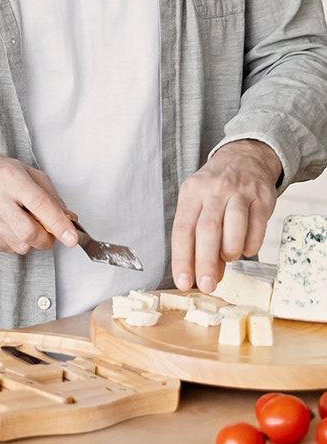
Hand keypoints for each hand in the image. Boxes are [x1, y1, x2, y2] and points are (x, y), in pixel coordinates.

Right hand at [0, 153, 80, 255]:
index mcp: (12, 178)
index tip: (72, 238)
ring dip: (31, 242)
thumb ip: (51, 197)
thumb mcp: (29, 173)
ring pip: (20, 246)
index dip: (59, 224)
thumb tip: (69, 220)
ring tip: (26, 226)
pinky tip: (10, 227)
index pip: (40, 205)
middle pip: (29, 233)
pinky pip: (6, 248)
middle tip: (49, 234)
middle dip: (47, 240)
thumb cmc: (0, 174)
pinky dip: (15, 242)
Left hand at [171, 139, 279, 292]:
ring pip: (233, 226)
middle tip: (207, 285)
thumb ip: (198, 237)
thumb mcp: (199, 203)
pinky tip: (246, 249)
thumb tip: (203, 274)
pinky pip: (257, 226)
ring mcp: (239, 193)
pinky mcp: (262, 198)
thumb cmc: (215, 189)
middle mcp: (213, 191)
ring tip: (229, 258)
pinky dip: (251, 244)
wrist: (245, 158)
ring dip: (230, 251)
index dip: (182, 258)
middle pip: (207, 230)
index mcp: (191, 193)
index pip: (182, 230)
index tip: (183, 282)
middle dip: (205, 262)